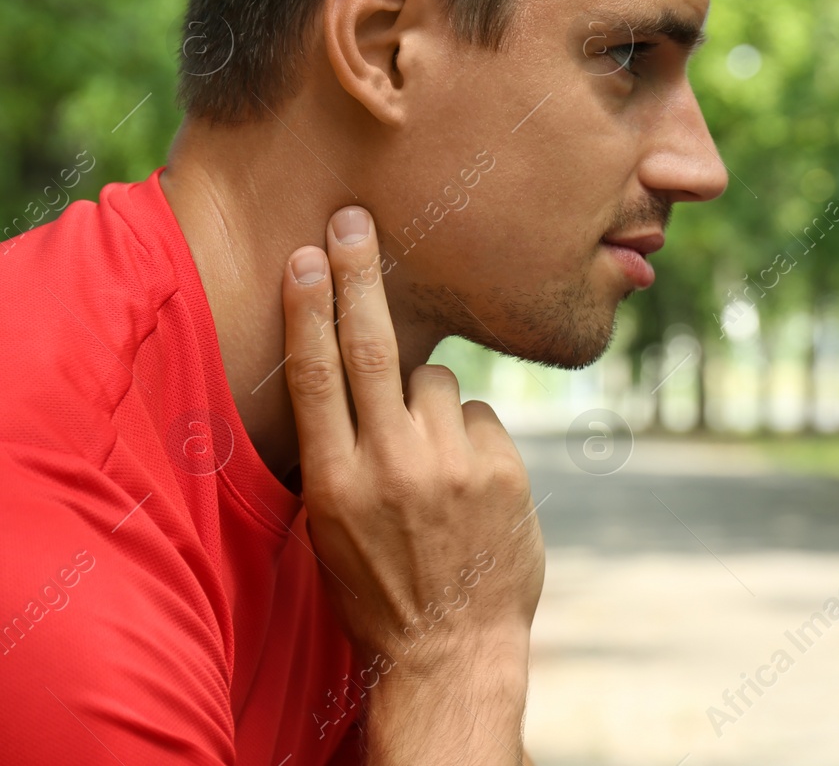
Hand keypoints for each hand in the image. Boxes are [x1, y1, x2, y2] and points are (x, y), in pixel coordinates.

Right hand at [281, 205, 543, 677]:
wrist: (451, 647)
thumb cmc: (381, 586)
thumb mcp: (331, 529)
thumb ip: (339, 453)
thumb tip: (349, 375)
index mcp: (334, 483)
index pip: (316, 377)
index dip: (309, 310)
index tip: (304, 256)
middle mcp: (389, 467)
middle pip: (373, 348)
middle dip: (358, 277)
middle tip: (354, 222)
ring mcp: (450, 467)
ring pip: (437, 382)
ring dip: (430, 405)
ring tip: (430, 464)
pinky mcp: (502, 470)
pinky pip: (480, 416)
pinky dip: (471, 437)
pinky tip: (467, 485)